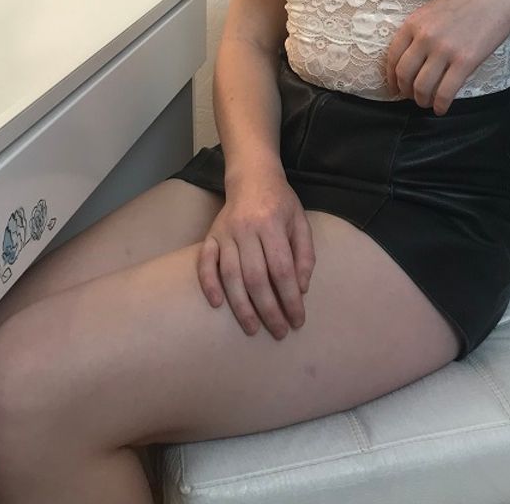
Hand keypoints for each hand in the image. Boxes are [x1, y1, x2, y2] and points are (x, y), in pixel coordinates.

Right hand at [197, 169, 314, 340]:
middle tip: (278, 332)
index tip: (297, 321)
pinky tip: (217, 304)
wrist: (252, 177)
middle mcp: (247, 229)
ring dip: (241, 306)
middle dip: (268, 310)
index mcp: (273, 224)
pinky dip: (208, 284)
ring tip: (252, 329)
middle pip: (256, 277)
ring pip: (231, 276)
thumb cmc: (281, 202)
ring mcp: (225, 233)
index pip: (283, 270)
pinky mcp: (210, 236)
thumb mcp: (301, 222)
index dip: (290, 299)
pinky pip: (205, 263)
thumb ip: (304, 254)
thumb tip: (300, 289)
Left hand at [385, 0, 509, 114]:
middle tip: (411, 97)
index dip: (391, 77)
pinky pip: (446, 91)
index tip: (394, 87)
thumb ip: (419, 30)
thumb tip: (411, 57)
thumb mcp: (433, 9)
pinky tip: (441, 108)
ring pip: (422, 87)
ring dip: (422, 100)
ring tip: (427, 103)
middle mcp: (425, 37)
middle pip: (405, 75)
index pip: (393, 57)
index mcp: (414, 22)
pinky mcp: (465, 61)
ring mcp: (444, 49)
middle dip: (405, 92)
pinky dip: (440, 105)